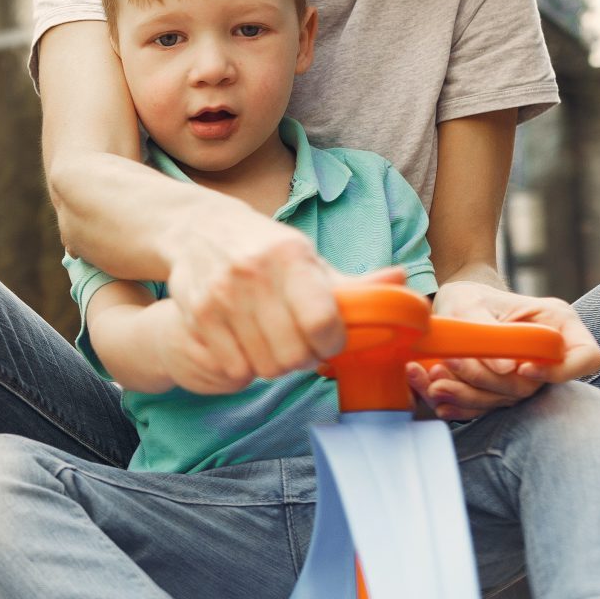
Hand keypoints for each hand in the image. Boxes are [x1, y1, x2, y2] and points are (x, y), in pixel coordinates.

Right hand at [159, 205, 354, 391]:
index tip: (330, 340)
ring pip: (263, 367)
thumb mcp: (307, 258)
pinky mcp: (198, 315)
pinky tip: (248, 346)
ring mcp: (222, 296)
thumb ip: (352, 282)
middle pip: (292, 355)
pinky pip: (234, 368)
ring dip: (275, 365)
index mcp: (291, 257)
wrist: (198, 230)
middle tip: (301, 347)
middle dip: (304, 359)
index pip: (321, 322)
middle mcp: (254, 274)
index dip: (332, 343)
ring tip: (274, 344)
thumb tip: (401, 282)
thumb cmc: (266, 249)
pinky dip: (246, 367)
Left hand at [408, 280, 599, 420]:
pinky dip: (461, 406)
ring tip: (435, 385)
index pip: (585, 357)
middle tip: (450, 366)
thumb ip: (492, 335)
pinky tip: (438, 401)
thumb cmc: (470, 295)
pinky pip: (487, 406)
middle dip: (490, 383)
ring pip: (507, 399)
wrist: (455, 306)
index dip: (560, 370)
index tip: (524, 368)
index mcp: (558, 325)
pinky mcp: (502, 390)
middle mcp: (547, 355)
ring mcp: (526, 375)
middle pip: (534, 385)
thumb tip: (508, 370)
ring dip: (468, 397)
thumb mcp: (472, 304)